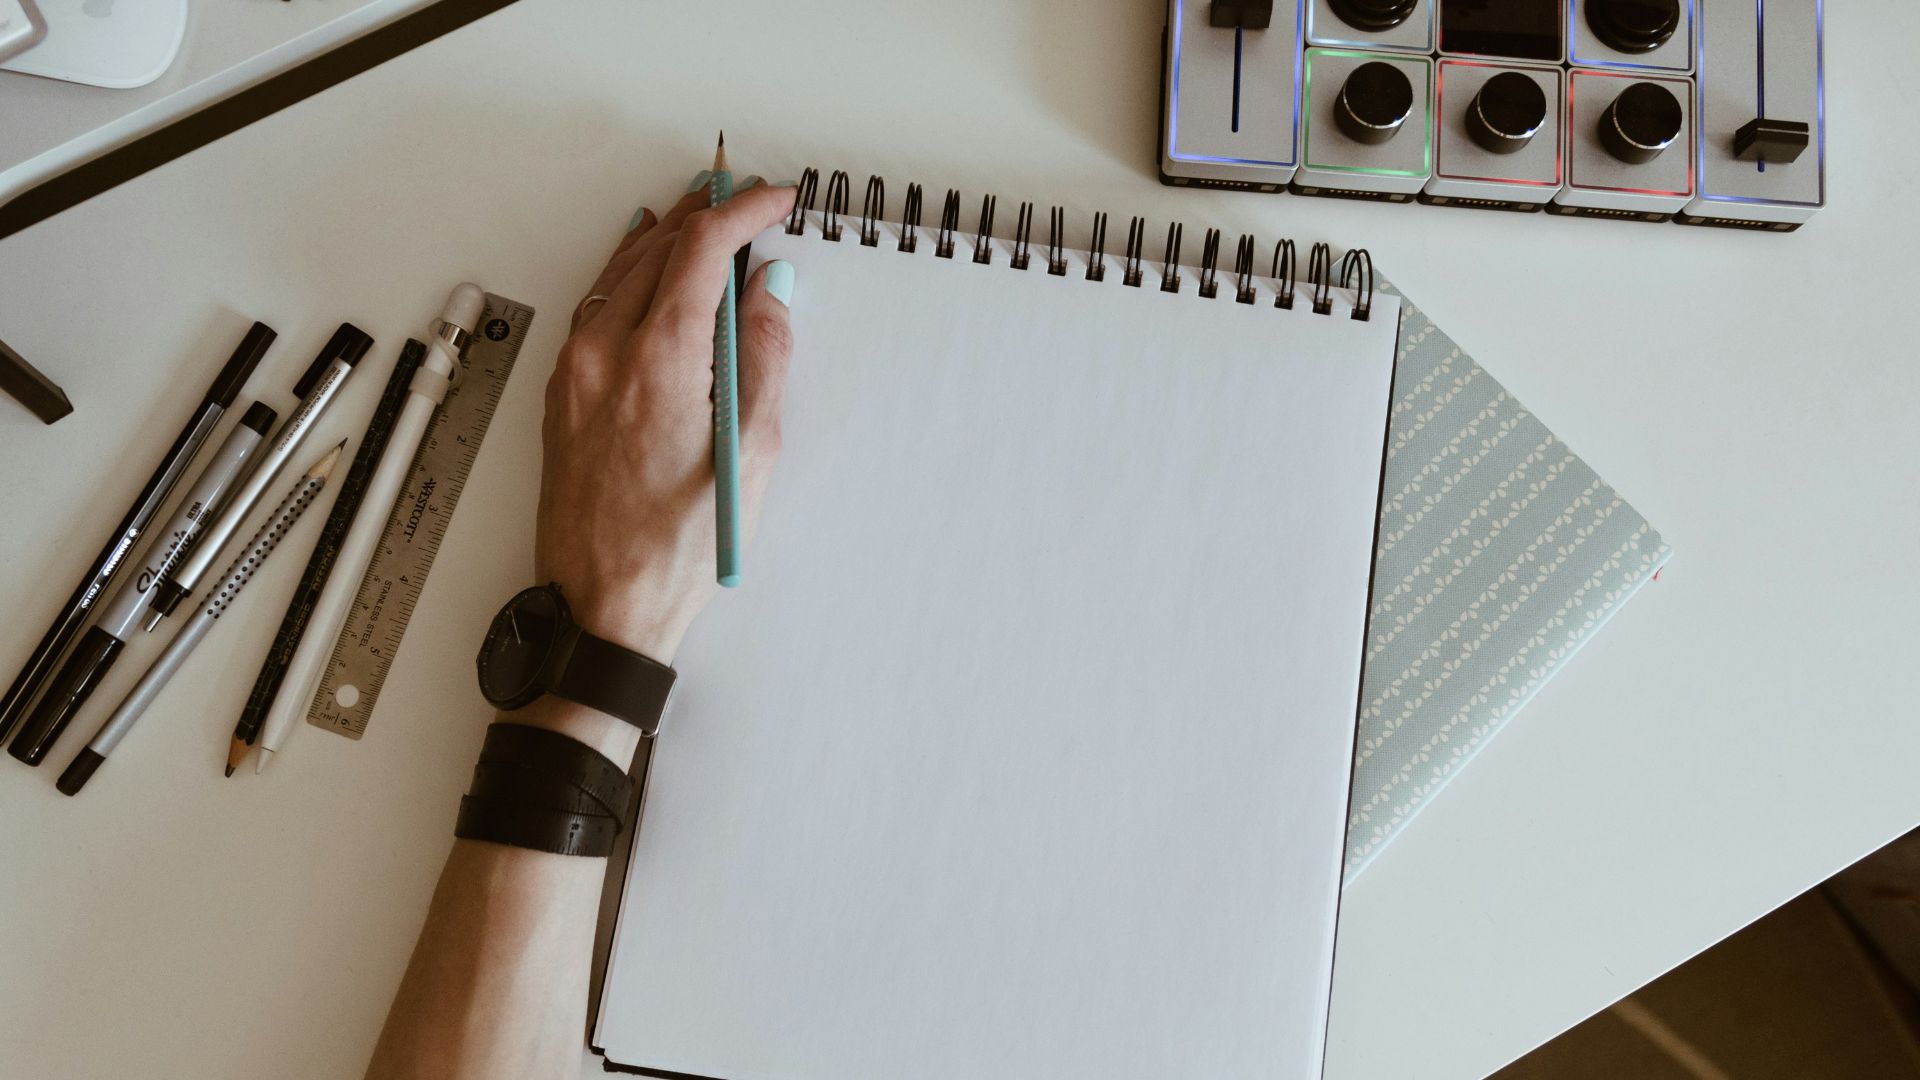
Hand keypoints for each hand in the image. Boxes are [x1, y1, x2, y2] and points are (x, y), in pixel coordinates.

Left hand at [525, 176, 796, 755]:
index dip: (744, 212)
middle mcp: (604, 355)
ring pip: (619, 273)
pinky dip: (627, 275)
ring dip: (664, 239)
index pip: (700, 249)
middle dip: (705, 214)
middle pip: (656, 249)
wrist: (602, 607)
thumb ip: (764, 358)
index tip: (775, 201)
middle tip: (746, 200)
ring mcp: (574, 374)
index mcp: (657, 360)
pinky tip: (642, 270)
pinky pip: (595, 308)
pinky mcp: (562, 396)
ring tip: (702, 219)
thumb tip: (771, 293)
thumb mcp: (751, 453)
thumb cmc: (676, 548)